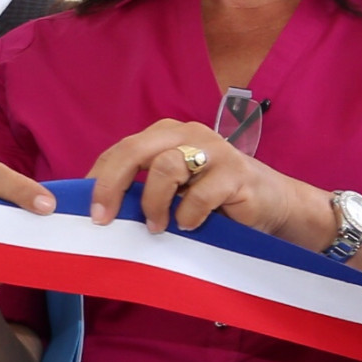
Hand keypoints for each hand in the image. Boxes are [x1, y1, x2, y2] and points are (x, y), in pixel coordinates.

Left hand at [86, 119, 328, 244]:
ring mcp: (214, 149)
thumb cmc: (214, 198)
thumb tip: (98, 207)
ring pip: (165, 168)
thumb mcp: (172, 190)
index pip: (120, 150)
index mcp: (165, 135)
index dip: (99, 178)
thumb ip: (142, 188)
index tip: (89, 208)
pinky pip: (200, 193)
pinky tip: (190, 225)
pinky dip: (189, 214)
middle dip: (112, 186)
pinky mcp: (236, 172)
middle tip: (104, 218)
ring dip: (154, 204)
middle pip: (134, 151)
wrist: (273, 204)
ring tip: (157, 226)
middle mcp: (187, 134)